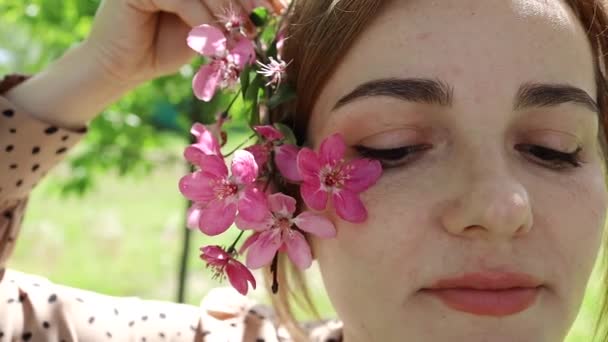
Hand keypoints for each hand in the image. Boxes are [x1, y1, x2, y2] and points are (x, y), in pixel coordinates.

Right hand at [86, 0, 284, 85]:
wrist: (124, 67)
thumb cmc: (165, 47)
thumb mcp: (207, 28)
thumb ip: (229, 14)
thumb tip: (271, 8)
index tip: (281, 6)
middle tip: (272, 11)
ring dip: (229, 8)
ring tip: (245, 32)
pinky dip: (203, 19)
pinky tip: (214, 40)